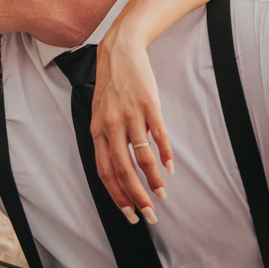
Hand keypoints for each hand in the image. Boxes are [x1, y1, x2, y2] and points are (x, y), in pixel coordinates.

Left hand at [91, 23, 173, 219]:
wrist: (119, 51)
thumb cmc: (112, 87)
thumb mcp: (101, 114)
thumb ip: (108, 140)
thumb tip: (122, 168)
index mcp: (97, 131)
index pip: (105, 171)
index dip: (117, 195)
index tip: (129, 214)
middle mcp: (111, 125)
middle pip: (123, 170)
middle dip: (136, 196)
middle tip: (149, 215)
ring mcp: (130, 115)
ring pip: (142, 156)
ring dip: (153, 179)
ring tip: (162, 194)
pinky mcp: (148, 105)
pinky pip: (158, 135)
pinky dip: (165, 154)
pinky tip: (170, 168)